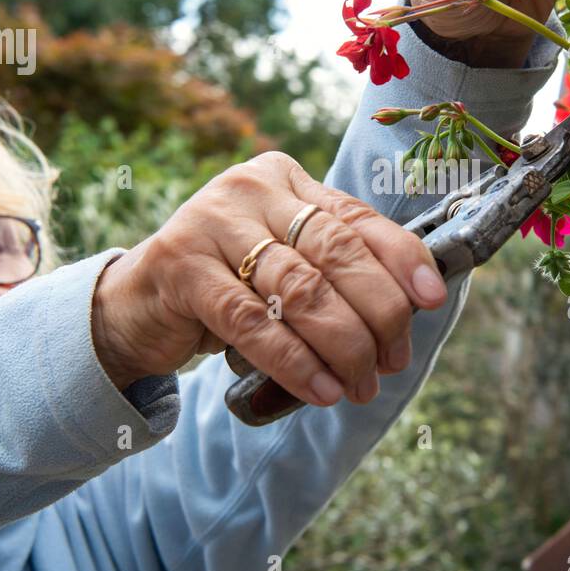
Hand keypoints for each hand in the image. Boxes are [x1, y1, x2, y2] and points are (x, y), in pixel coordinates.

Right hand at [90, 152, 448, 406]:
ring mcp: (211, 224)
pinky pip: (253, 323)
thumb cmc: (228, 284)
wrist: (137, 304)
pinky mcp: (181, 268)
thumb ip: (334, 267)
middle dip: (378, 313)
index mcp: (286, 180)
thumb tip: (412, 305)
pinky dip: (295, 362)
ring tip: (361, 385)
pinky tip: (322, 390)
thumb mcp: (282, 262)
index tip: (433, 299)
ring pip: (300, 289)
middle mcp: (250, 190)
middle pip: (337, 252)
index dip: (403, 259)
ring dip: (342, 346)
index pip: (358, 218)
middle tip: (394, 360)